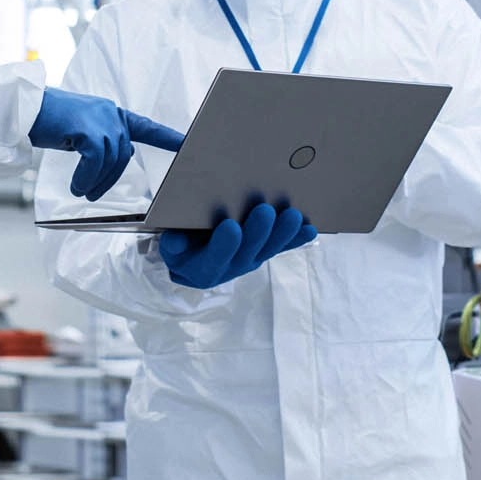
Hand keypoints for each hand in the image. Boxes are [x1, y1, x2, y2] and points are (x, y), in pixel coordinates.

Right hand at [29, 88, 184, 199]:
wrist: (23, 107)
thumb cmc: (47, 120)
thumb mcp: (79, 130)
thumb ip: (99, 141)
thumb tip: (109, 162)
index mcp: (110, 113)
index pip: (145, 126)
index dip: (166, 137)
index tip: (187, 143)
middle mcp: (110, 113)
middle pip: (123, 153)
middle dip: (109, 178)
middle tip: (91, 194)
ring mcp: (100, 118)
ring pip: (111, 159)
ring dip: (95, 181)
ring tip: (80, 190)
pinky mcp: (87, 127)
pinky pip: (95, 160)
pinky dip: (86, 177)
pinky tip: (76, 186)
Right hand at [158, 202, 316, 288]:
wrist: (194, 257)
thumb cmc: (182, 246)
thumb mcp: (170, 248)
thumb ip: (172, 245)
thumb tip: (177, 240)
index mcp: (203, 269)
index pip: (214, 258)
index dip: (223, 244)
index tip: (230, 226)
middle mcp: (232, 268)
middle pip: (247, 251)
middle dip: (258, 231)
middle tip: (264, 210)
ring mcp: (251, 260)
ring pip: (269, 248)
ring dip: (282, 233)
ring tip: (292, 216)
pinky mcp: (265, 252)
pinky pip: (283, 247)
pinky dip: (297, 239)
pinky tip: (310, 228)